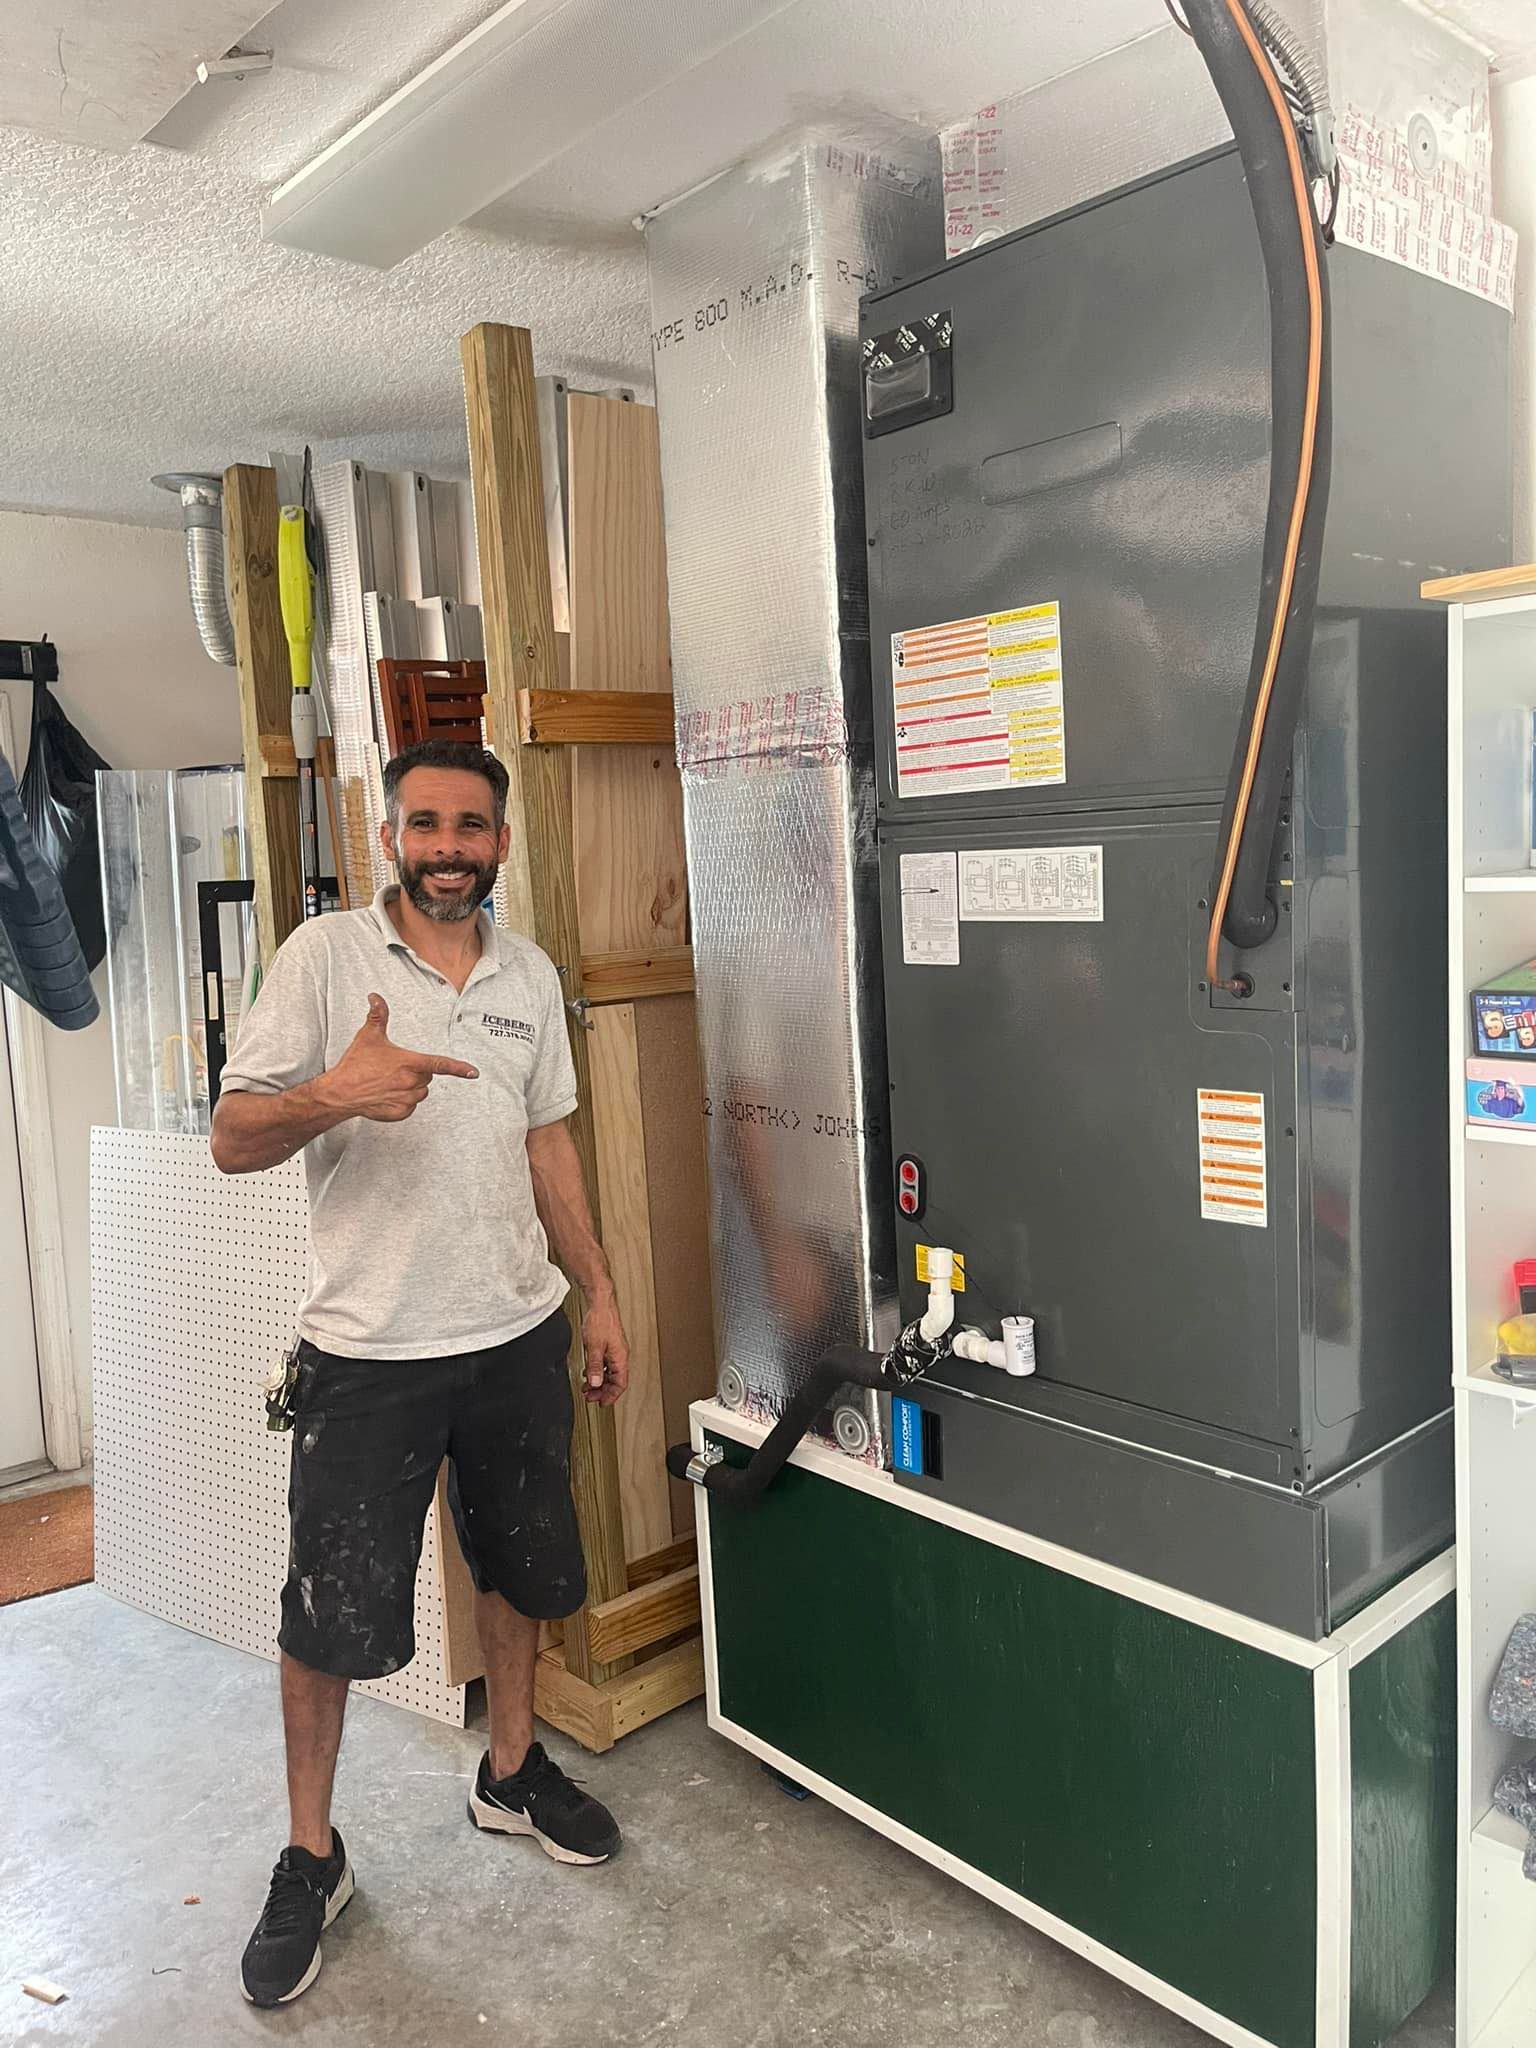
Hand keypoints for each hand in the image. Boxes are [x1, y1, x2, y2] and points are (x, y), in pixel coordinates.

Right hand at [322, 994, 477, 1123]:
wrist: (340, 1092)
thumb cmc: (355, 1064)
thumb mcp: (368, 1036)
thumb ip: (377, 1015)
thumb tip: (375, 997)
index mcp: (408, 1063)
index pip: (439, 1064)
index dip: (459, 1067)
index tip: (473, 1072)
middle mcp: (410, 1083)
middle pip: (427, 1076)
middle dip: (417, 1071)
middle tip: (395, 1068)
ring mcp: (406, 1100)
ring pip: (420, 1093)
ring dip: (411, 1087)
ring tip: (389, 1081)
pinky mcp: (400, 1113)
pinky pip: (411, 1107)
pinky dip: (403, 1101)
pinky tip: (386, 1094)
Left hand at [580, 1291, 628, 1405]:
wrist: (600, 1304)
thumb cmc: (601, 1320)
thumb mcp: (594, 1347)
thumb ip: (594, 1366)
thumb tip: (595, 1383)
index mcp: (620, 1357)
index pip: (620, 1384)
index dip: (611, 1396)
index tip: (601, 1403)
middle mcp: (620, 1355)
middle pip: (615, 1381)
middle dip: (602, 1391)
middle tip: (590, 1397)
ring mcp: (615, 1350)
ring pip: (610, 1373)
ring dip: (598, 1382)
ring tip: (586, 1387)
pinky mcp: (609, 1345)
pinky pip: (605, 1364)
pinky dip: (597, 1371)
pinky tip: (588, 1372)